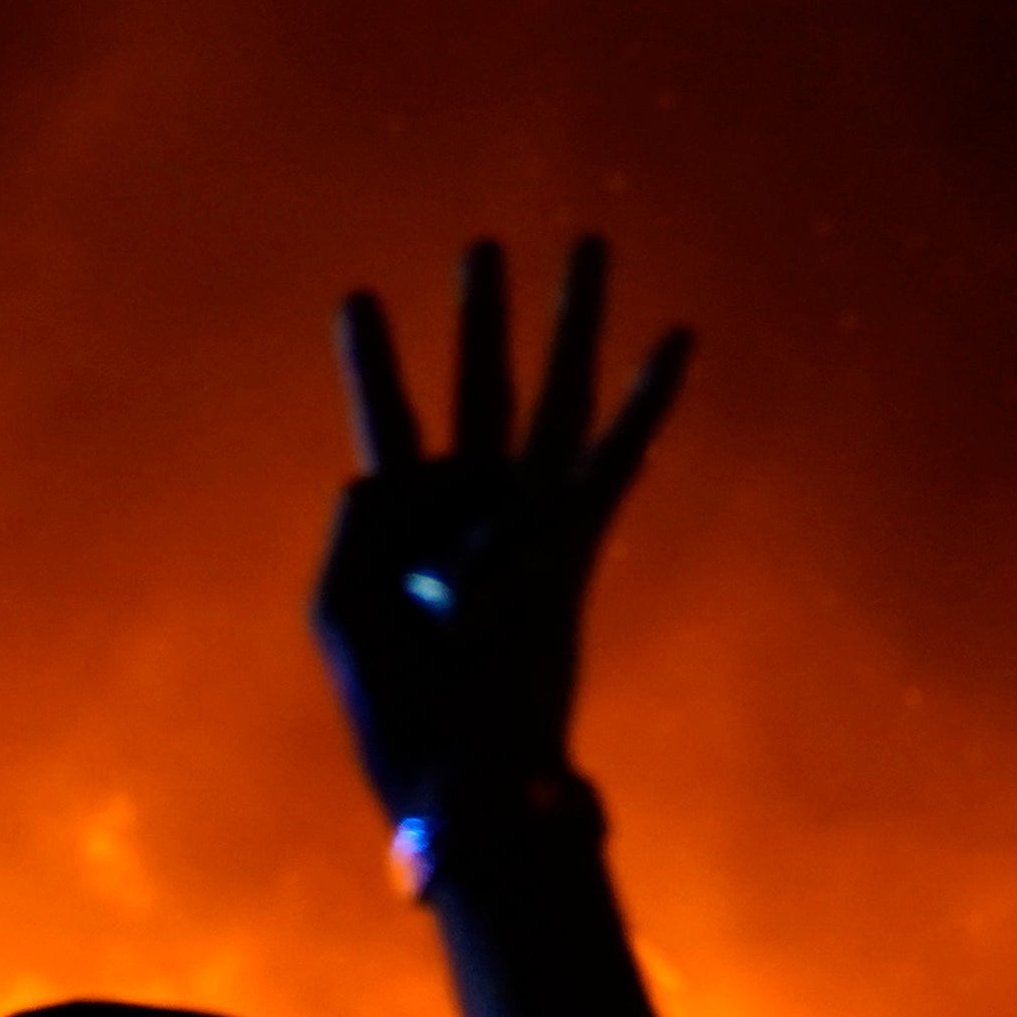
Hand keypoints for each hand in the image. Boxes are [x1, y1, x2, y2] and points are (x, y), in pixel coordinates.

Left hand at [317, 236, 690, 830]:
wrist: (466, 775)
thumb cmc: (398, 706)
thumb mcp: (340, 603)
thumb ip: (362, 514)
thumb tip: (420, 471)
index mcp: (406, 536)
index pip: (389, 430)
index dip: (373, 365)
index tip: (359, 298)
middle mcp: (477, 517)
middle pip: (482, 388)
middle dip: (482, 318)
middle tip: (482, 246)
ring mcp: (531, 525)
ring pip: (555, 398)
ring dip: (572, 322)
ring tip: (587, 241)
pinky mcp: (574, 543)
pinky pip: (613, 454)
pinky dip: (645, 396)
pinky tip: (676, 337)